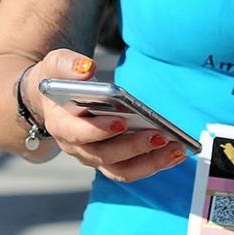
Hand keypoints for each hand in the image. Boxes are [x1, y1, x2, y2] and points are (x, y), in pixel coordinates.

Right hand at [30, 49, 189, 182]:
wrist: (57, 97)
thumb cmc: (60, 79)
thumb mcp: (57, 64)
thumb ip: (68, 64)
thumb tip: (87, 69)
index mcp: (59, 124)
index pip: (76, 133)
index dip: (98, 130)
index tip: (122, 121)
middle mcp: (75, 147)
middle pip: (104, 155)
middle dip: (134, 147)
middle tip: (160, 135)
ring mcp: (93, 157)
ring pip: (121, 170)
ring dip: (150, 163)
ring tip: (177, 148)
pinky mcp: (110, 160)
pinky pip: (132, 169)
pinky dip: (154, 163)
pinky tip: (176, 151)